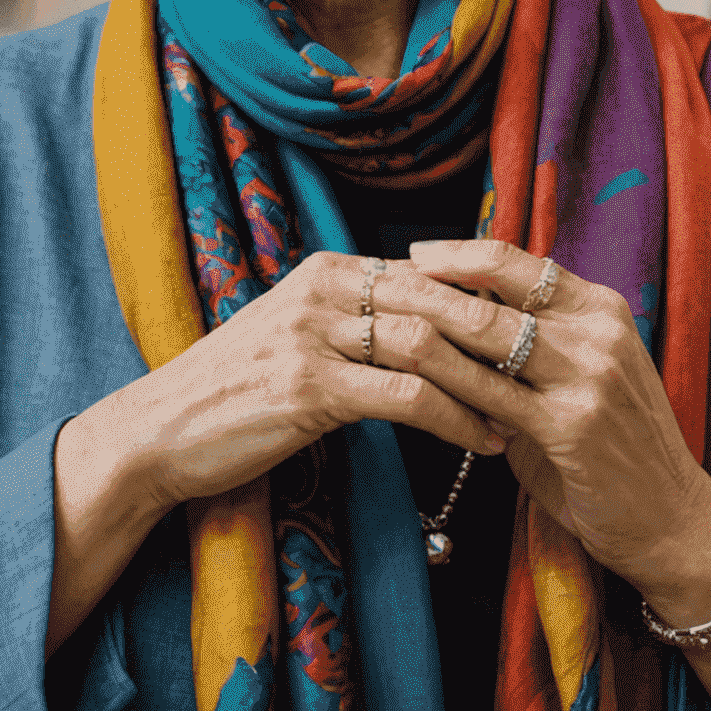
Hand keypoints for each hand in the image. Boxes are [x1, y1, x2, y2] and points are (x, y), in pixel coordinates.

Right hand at [98, 250, 523, 514]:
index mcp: (326, 270)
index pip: (427, 273)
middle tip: (548, 372)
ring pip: (427, 342)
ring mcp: (313, 334)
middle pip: (436, 298)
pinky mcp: (308, 386)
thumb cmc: (236, 388)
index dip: (486, 303)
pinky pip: (404, 395)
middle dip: (498, 338)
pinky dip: (454, 418)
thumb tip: (432, 321)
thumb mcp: (296, 334)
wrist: (162, 429)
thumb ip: (355, 318)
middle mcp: (322, 289)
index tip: (532, 336)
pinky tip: (484, 441)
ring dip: (486, 382)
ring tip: (526, 412)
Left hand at [407, 238, 710, 620]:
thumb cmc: (614, 440)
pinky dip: (446, 389)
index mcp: (599, 308)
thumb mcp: (583, 369)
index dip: (458, 253)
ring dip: (427, 332)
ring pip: (485, 336)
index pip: (516, 260)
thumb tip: (454, 304)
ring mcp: (588, 378)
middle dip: (428, 288)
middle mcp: (597, 332)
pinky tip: (413, 387)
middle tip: (379, 288)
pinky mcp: (570, 427)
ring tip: (382, 329)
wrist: (672, 518)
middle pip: (493, 293)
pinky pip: (489, 396)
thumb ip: (531, 338)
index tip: (413, 254)